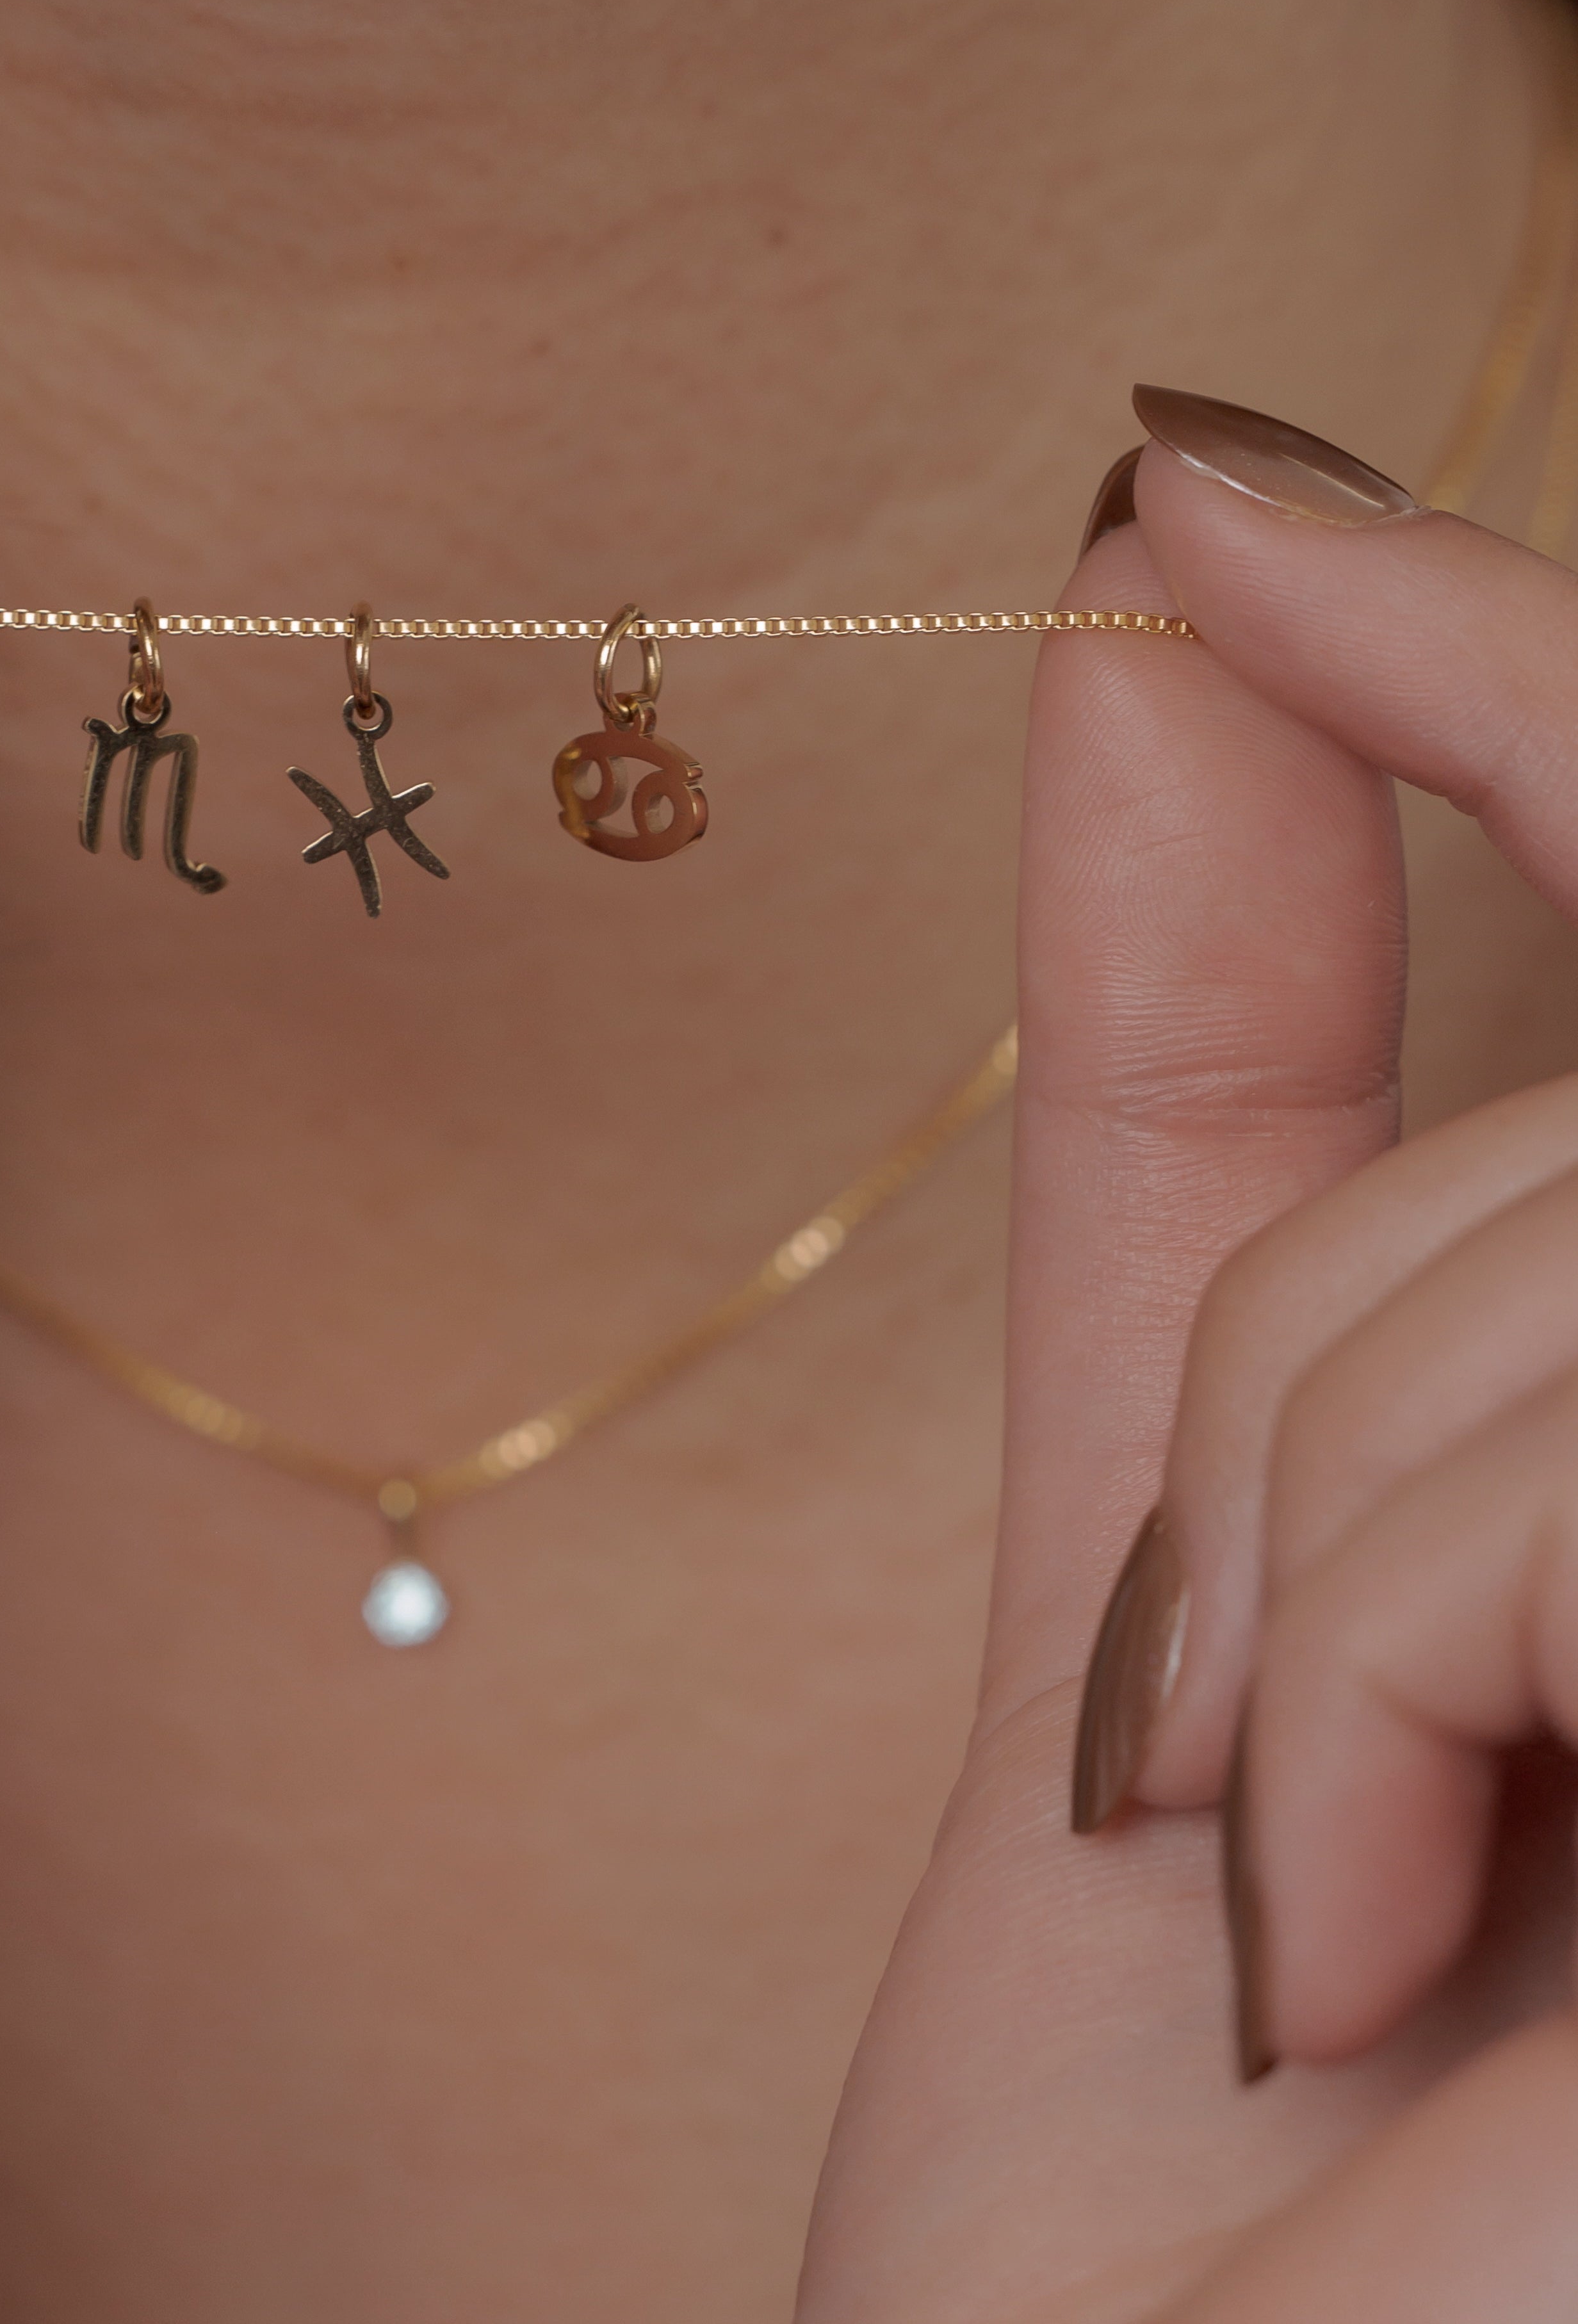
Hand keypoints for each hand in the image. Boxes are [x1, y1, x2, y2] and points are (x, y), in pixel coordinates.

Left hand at [801, 397, 1577, 2319]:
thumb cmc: (1202, 2190)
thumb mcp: (1211, 1610)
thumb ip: (1226, 1148)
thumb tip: (1153, 609)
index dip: (1498, 652)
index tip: (1195, 498)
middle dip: (1333, 1328)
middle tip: (1232, 1750)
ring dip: (1343, 1525)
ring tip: (1305, 1892)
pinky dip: (1390, 1638)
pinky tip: (1364, 1945)